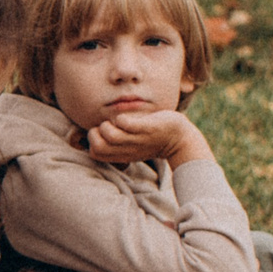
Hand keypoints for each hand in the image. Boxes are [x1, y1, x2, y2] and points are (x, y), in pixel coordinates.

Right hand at [79, 109, 210, 168]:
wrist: (180, 139)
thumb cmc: (152, 139)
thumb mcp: (132, 146)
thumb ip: (117, 142)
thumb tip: (99, 130)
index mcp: (122, 154)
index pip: (95, 153)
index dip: (92, 141)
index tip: (103, 133)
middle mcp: (127, 149)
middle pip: (98, 147)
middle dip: (95, 133)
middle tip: (107, 126)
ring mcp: (137, 140)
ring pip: (111, 136)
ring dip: (108, 125)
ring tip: (117, 121)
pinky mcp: (148, 129)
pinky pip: (128, 124)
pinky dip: (122, 119)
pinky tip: (127, 117)